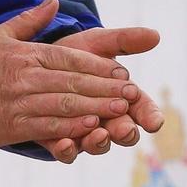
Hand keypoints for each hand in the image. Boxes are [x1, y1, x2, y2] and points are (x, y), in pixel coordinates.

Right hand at [0, 0, 141, 153]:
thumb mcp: (0, 36)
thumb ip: (30, 20)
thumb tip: (54, 1)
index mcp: (27, 55)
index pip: (71, 58)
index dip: (99, 66)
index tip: (122, 72)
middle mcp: (25, 77)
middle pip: (74, 82)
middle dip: (106, 88)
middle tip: (132, 94)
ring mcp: (19, 102)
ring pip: (65, 104)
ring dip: (96, 107)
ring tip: (120, 110)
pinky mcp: (12, 125)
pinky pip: (47, 126)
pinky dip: (71, 126)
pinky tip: (91, 126)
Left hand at [40, 25, 165, 159]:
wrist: (30, 66)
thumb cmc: (70, 55)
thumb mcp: (96, 43)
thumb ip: (124, 41)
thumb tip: (155, 35)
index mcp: (121, 96)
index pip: (142, 109)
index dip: (150, 116)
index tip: (154, 122)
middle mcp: (106, 118)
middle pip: (123, 131)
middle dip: (125, 132)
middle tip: (125, 130)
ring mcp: (84, 132)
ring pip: (97, 144)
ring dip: (99, 142)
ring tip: (99, 135)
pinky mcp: (58, 140)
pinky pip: (65, 151)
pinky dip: (67, 150)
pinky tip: (64, 143)